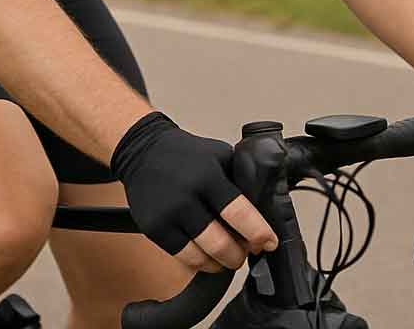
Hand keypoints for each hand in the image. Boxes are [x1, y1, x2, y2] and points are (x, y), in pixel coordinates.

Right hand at [110, 111, 278, 273]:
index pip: (238, 212)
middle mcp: (187, 196)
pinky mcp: (155, 228)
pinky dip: (201, 263)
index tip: (269, 242)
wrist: (143, 150)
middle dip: (240, 254)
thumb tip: (261, 210)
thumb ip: (237, 180)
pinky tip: (208, 256)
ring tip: (228, 255)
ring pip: (203, 257)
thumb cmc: (185, 154)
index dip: (258, 233)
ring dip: (222, 263)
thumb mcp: (218, 154)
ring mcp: (168, 215)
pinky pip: (184, 258)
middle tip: (248, 250)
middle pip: (221, 244)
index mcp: (208, 175)